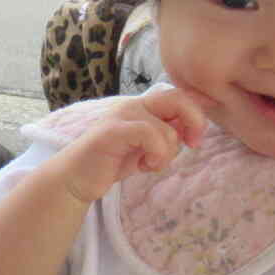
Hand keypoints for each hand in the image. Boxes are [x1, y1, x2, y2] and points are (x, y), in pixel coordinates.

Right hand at [50, 86, 206, 204]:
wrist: (77, 178)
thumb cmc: (113, 163)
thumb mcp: (147, 148)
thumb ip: (167, 135)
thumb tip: (192, 129)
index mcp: (143, 107)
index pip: (179, 96)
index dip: (197, 113)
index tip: (195, 140)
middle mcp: (134, 105)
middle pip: (178, 98)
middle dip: (195, 121)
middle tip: (192, 144)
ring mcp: (122, 115)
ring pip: (167, 129)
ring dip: (166, 154)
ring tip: (149, 164)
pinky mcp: (114, 130)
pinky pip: (150, 135)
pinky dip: (155, 155)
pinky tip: (143, 166)